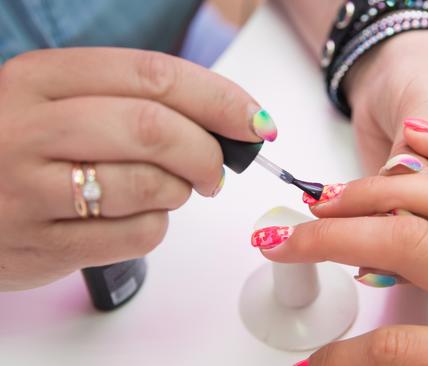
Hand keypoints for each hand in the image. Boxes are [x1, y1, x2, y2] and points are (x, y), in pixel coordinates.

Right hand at [0, 48, 276, 290]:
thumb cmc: (22, 148)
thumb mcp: (60, 102)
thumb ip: (132, 100)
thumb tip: (229, 119)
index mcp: (39, 78)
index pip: (152, 75)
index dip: (218, 97)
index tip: (254, 120)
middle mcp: (28, 127)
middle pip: (154, 129)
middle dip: (206, 151)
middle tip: (215, 169)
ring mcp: (28, 189)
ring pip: (149, 185)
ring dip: (179, 190)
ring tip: (167, 189)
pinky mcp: (41, 245)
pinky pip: (135, 234)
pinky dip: (156, 226)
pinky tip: (137, 217)